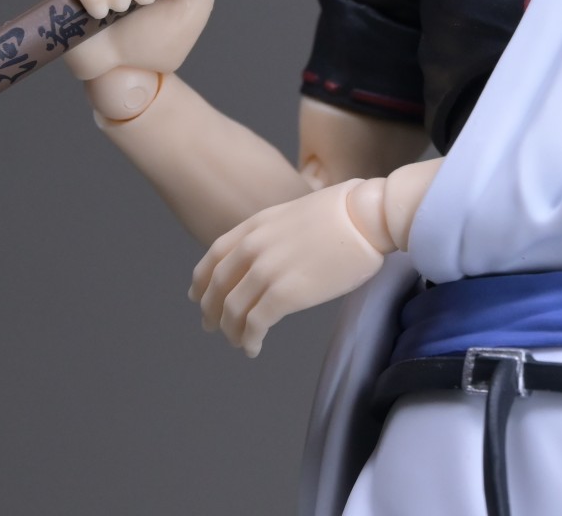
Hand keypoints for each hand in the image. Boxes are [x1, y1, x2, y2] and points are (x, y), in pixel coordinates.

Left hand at [188, 182, 386, 357]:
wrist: (365, 217)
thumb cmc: (345, 213)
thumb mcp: (295, 213)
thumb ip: (274, 234)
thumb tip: (273, 254)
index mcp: (255, 226)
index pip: (214, 257)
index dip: (201, 281)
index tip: (196, 295)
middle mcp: (253, 248)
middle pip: (218, 287)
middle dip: (211, 311)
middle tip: (211, 327)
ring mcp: (267, 271)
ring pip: (233, 311)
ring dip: (231, 331)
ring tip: (238, 341)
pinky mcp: (285, 294)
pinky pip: (255, 325)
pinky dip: (249, 340)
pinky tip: (253, 348)